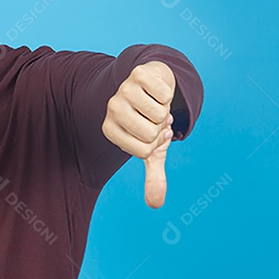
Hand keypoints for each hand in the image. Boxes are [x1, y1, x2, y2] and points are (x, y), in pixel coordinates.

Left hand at [101, 61, 176, 208]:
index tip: (151, 133)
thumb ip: (153, 176)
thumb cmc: (149, 118)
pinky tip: (157, 89)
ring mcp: (122, 90)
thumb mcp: (152, 148)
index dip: (155, 143)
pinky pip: (165, 93)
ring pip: (160, 113)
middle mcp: (111, 109)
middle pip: (151, 133)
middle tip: (154, 117)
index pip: (143, 151)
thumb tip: (155, 205)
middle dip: (162, 127)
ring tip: (154, 103)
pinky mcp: (137, 73)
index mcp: (110, 130)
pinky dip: (169, 92)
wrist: (151, 83)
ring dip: (166, 108)